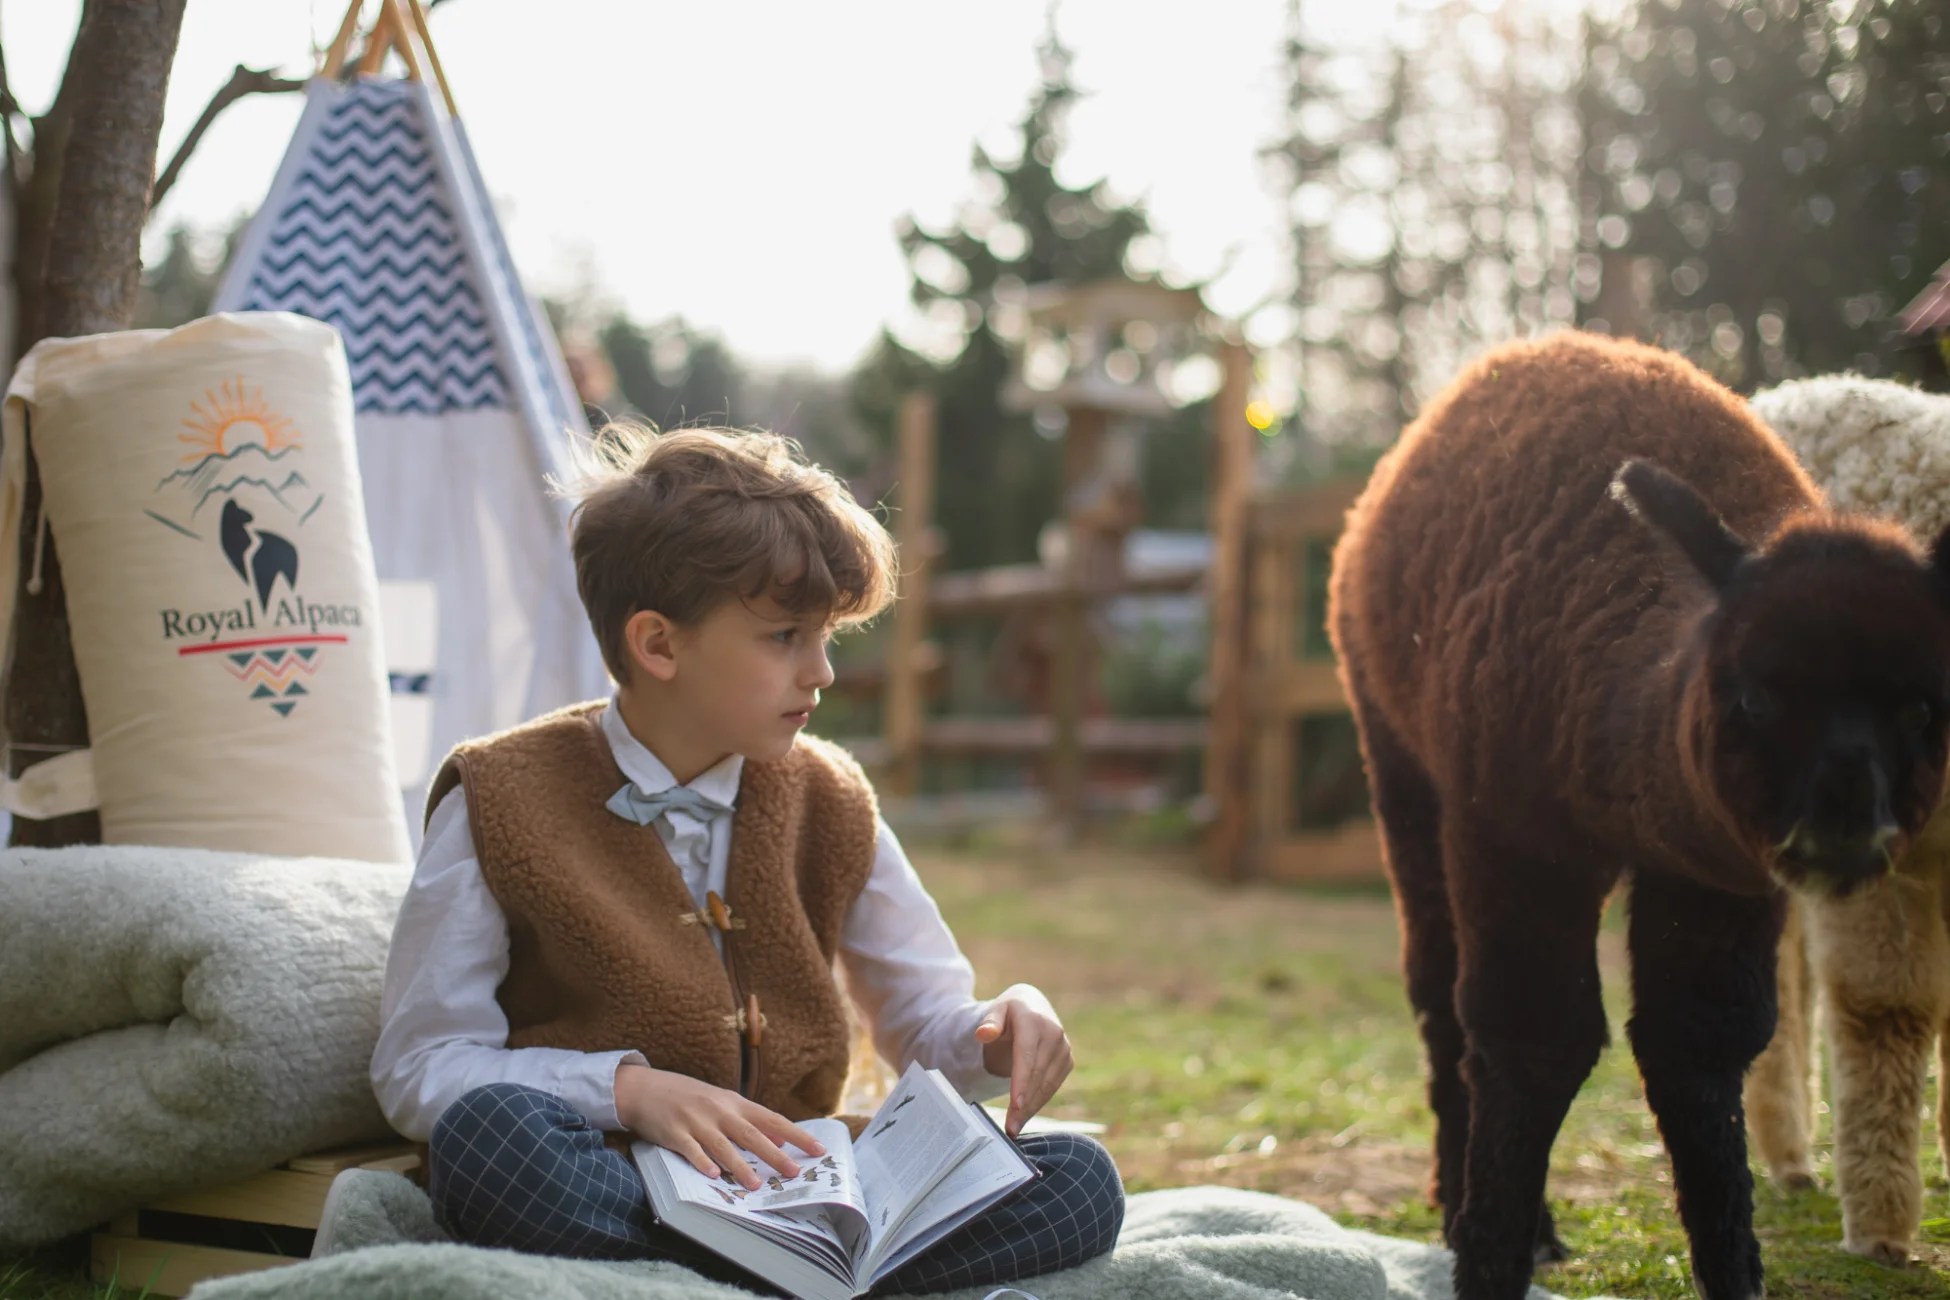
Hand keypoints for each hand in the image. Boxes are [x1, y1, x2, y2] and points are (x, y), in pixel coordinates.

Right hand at [614, 1063, 824, 1189]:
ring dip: (740, 1165)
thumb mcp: (722, 1103)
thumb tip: (781, 1140)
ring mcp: (696, 1121)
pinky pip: (691, 1150)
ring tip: (757, 1184)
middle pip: (752, 1135)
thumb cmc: (689, 1097)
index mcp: (735, 1103)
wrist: (645, 1087)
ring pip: (723, 1145)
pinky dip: (702, 1162)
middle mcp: (719, 1111)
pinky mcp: (674, 1133)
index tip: (817, 1149)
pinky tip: (713, 1175)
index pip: (772, 1120)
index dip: (796, 1135)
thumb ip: (749, 1121)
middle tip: (794, 1172)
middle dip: (775, 1155)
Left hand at [973, 984, 1072, 1136]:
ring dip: (1032, 1107)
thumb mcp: (997, 1011)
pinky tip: (1026, 1114)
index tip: (1015, 1104)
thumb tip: (983, 1034)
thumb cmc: (1010, 1012)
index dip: (1021, 1081)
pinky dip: (1039, 1101)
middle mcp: (1053, 1034)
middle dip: (1023, 1103)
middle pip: (1037, 1075)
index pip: (1026, 1055)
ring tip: (1015, 1126)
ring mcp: (1063, 1048)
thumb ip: (989, 1023)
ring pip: (1047, 1084)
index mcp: (1034, 1021)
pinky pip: (1053, 1086)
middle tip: (1009, 1126)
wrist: (1034, 1007)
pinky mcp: (1067, 1061)